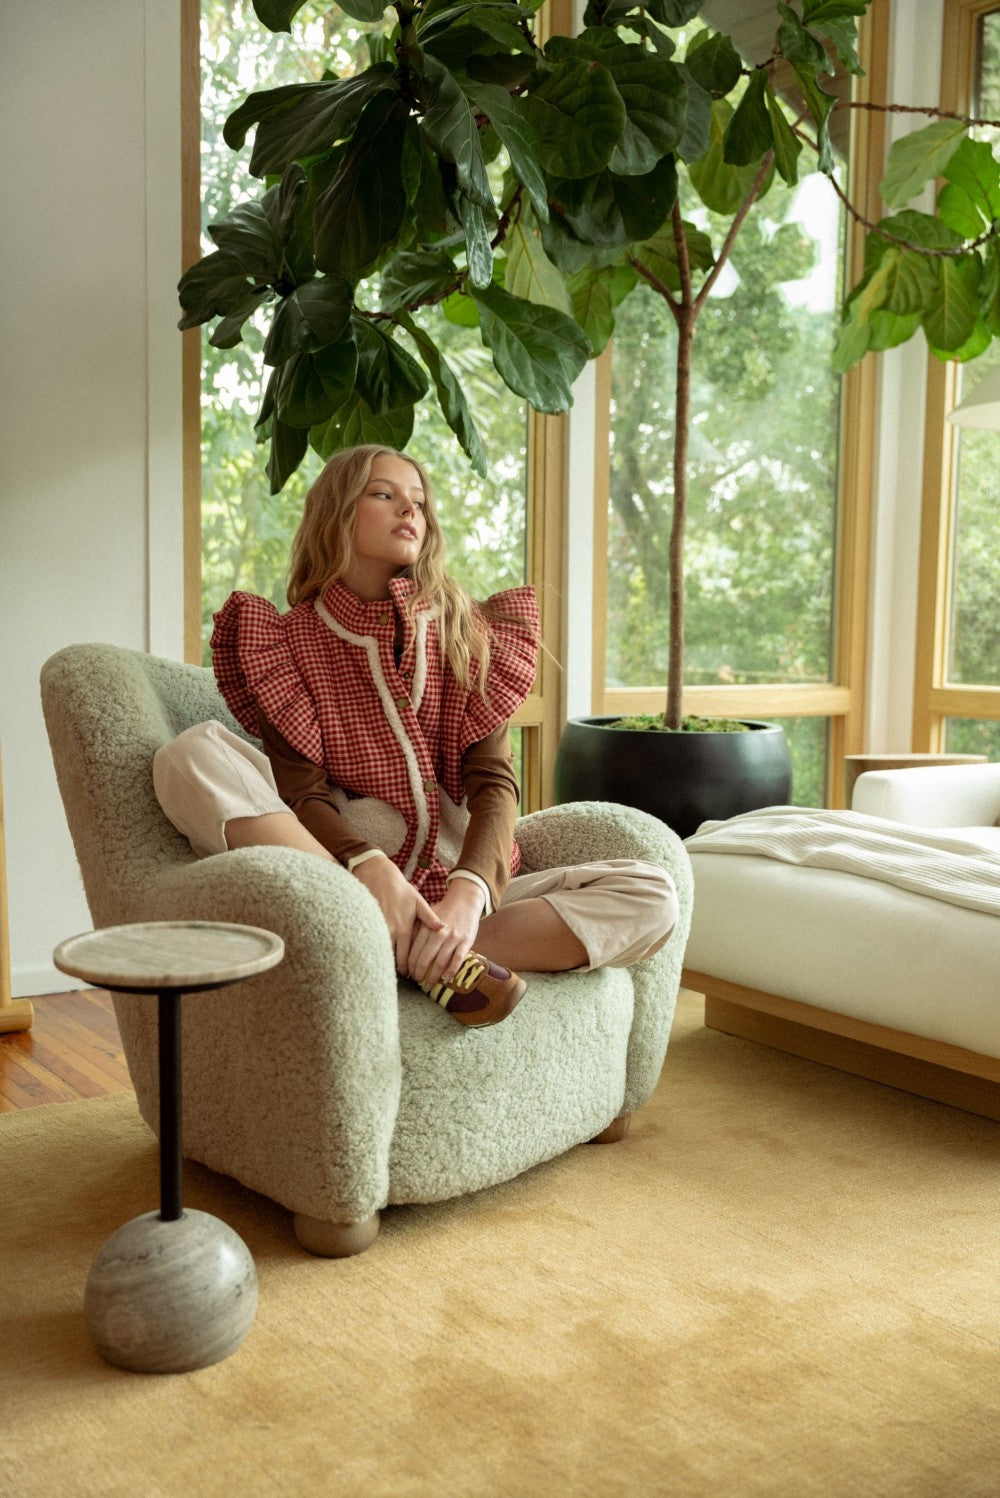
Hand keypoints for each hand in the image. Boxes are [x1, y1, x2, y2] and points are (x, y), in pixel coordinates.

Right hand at [351, 855, 442, 973]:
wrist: (377, 876)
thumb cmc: (400, 889)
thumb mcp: (418, 901)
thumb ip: (430, 918)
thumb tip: (443, 928)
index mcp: (403, 929)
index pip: (405, 958)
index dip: (408, 968)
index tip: (411, 974)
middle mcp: (389, 933)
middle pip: (392, 960)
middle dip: (398, 969)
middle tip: (403, 974)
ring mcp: (377, 930)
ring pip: (381, 954)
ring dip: (387, 961)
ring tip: (392, 967)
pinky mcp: (367, 926)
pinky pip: (372, 944)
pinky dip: (377, 951)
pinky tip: (380, 954)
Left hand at [407, 878, 485, 987]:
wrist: (465, 901)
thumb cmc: (443, 911)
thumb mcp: (426, 916)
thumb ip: (416, 931)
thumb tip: (403, 949)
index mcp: (426, 928)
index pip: (414, 952)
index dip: (410, 966)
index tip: (409, 974)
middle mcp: (439, 933)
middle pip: (425, 960)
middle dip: (419, 974)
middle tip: (417, 981)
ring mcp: (453, 938)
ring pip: (440, 963)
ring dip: (433, 977)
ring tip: (429, 985)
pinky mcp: (466, 941)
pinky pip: (457, 960)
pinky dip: (451, 971)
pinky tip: (446, 979)